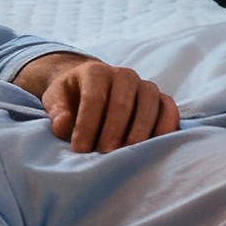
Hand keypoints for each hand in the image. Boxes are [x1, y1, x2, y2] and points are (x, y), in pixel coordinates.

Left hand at [21, 53, 178, 152]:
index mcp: (95, 72)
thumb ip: (57, 112)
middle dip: (112, 131)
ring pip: (149, 105)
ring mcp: (146, 85)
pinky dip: (166, 127)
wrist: (90, 88)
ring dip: (139, 132)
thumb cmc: (71, 98)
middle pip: (122, 103)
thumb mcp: (56, 101)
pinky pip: (169, 110)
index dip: (86, 125)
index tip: (80, 149)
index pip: (93, 98)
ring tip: (127, 153)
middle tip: (104, 154)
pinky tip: (155, 145)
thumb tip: (63, 124)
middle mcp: (124, 75)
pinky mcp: (162, 98)